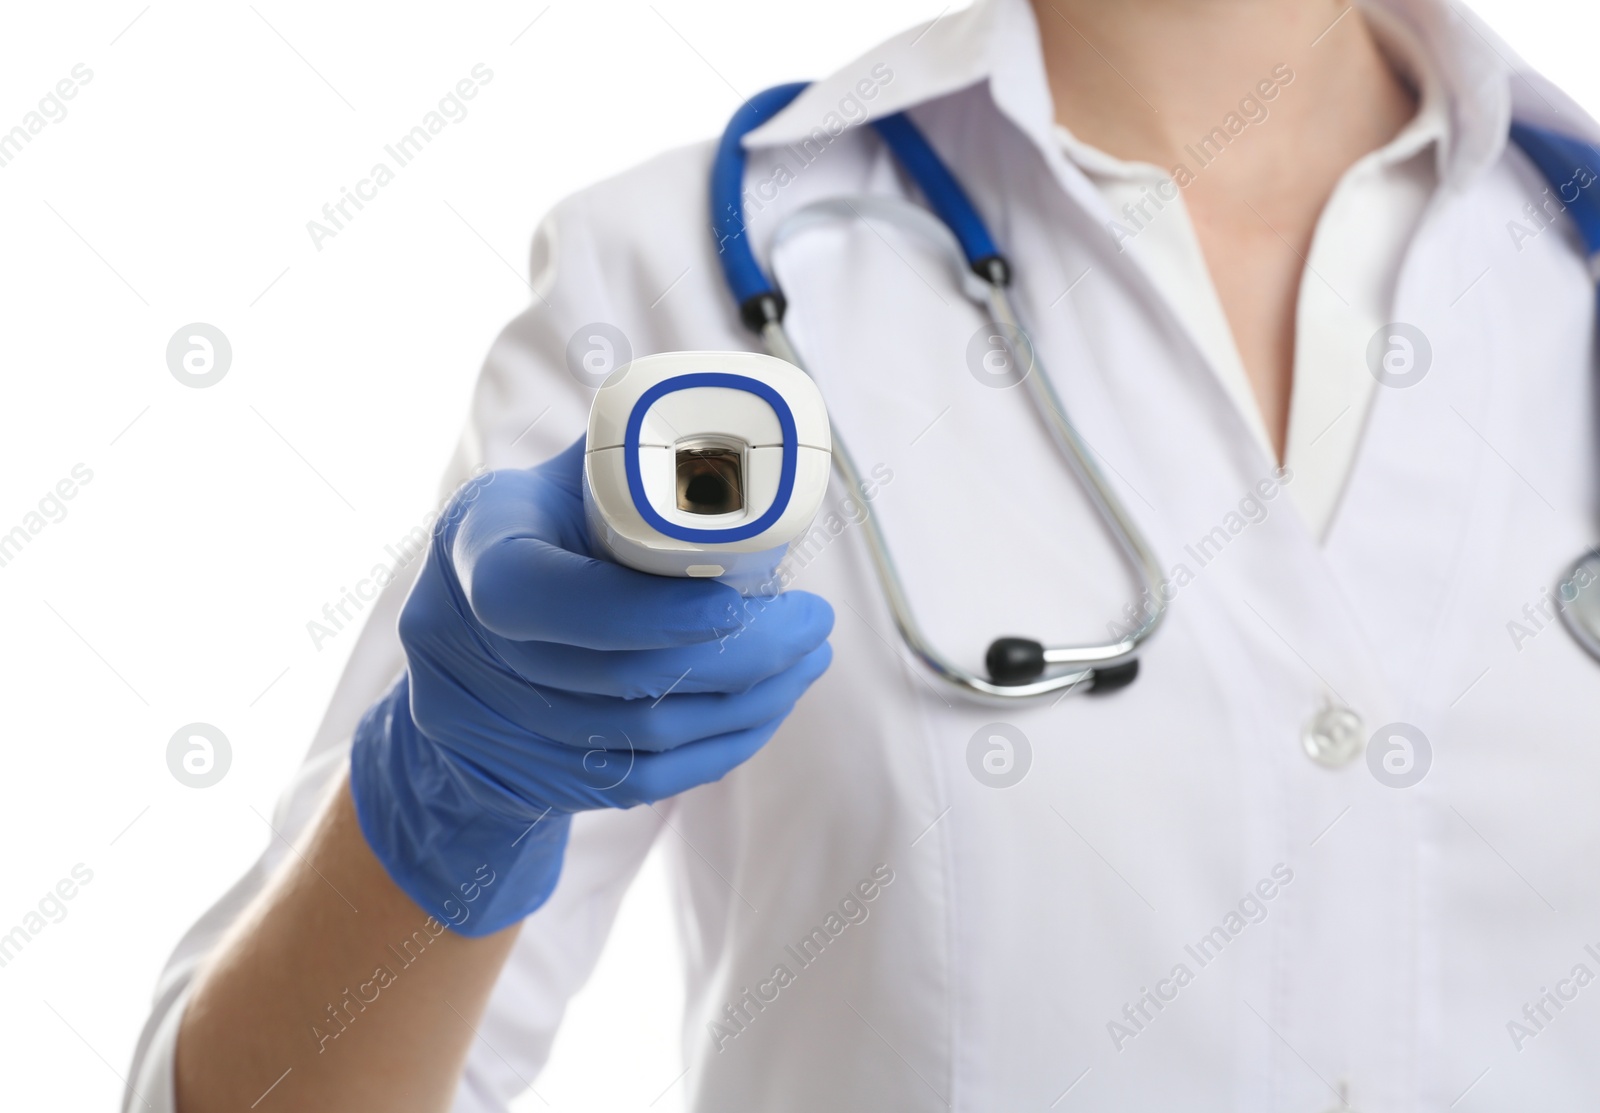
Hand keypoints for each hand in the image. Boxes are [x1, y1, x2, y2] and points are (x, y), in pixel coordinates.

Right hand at [350, 438, 832, 935]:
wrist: (457, 650)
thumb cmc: (534, 533)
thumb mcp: (554, 479)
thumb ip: (627, 455)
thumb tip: (733, 426)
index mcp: (478, 554)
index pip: (543, 597)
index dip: (643, 611)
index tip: (740, 600)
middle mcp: (475, 649)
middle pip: (620, 676)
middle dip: (740, 654)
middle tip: (813, 620)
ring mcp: (505, 724)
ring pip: (647, 735)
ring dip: (751, 700)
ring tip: (809, 655)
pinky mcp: (541, 779)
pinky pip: (650, 778)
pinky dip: (725, 743)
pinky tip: (773, 703)